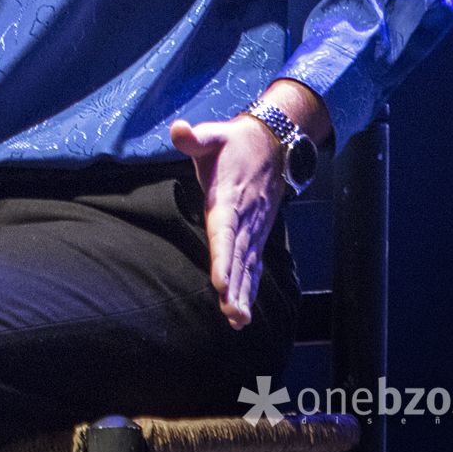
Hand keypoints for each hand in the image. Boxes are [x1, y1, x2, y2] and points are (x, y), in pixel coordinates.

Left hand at [169, 115, 284, 330]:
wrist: (273, 143)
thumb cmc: (233, 142)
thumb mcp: (213, 134)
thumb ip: (194, 137)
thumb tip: (179, 130)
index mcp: (229, 197)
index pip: (224, 230)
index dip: (222, 257)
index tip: (219, 282)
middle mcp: (244, 218)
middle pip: (238, 257)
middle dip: (235, 287)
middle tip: (232, 315)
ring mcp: (254, 228)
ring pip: (248, 265)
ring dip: (243, 293)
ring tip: (238, 321)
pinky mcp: (257, 233)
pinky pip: (254, 264)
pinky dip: (250, 287)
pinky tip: (243, 310)